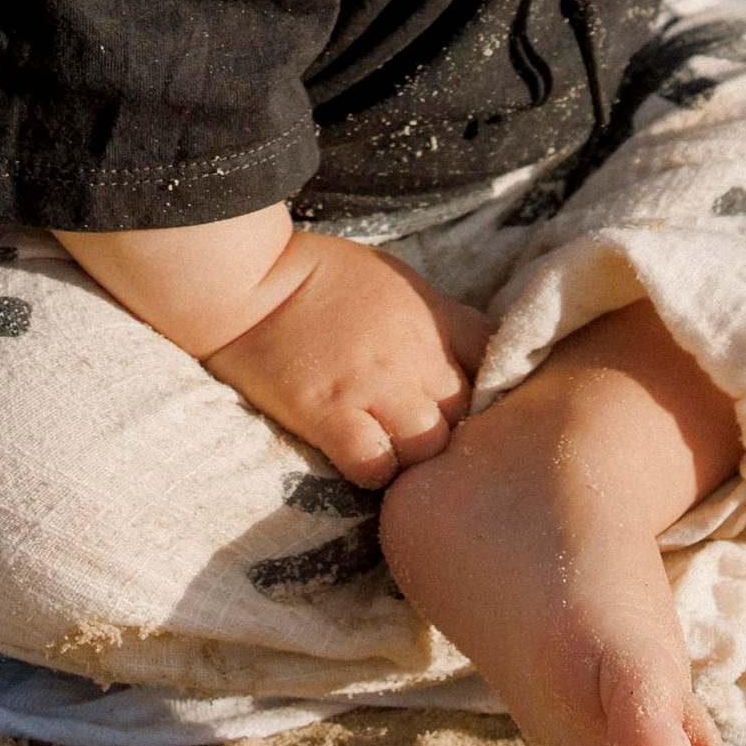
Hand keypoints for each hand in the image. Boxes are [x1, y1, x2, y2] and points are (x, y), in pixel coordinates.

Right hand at [204, 234, 491, 487]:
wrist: (250, 282)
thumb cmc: (319, 275)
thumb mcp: (396, 280)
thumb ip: (436, 318)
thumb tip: (468, 351)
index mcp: (432, 316)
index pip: (495, 363)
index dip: (488, 391)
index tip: (469, 404)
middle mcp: (413, 353)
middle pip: (466, 414)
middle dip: (453, 429)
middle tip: (427, 436)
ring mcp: (373, 385)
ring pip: (428, 448)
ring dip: (414, 457)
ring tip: (394, 451)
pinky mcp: (330, 414)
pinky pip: (375, 465)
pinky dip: (374, 471)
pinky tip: (361, 459)